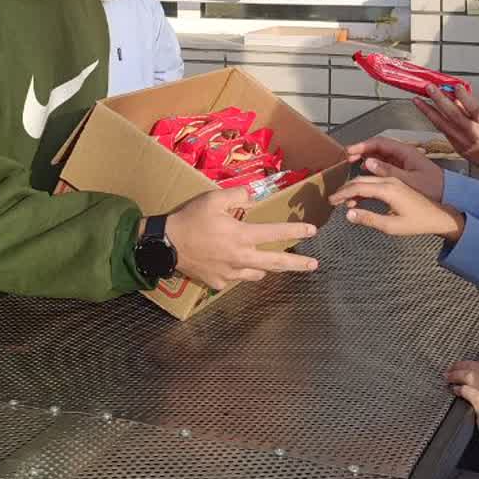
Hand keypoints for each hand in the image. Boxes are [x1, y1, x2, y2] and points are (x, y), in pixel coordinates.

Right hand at [166, 188, 320, 289]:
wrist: (165, 245)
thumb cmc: (190, 219)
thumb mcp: (213, 199)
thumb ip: (237, 195)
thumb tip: (253, 196)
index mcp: (242, 236)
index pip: (276, 233)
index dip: (296, 231)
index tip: (313, 231)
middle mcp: (241, 258)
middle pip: (277, 263)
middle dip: (298, 264)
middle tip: (314, 265)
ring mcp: (230, 274)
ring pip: (257, 273)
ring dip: (265, 267)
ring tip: (269, 263)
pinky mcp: (218, 283)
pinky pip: (235, 278)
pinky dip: (238, 272)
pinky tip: (232, 265)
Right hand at [330, 175, 464, 240]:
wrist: (442, 216)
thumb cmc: (419, 222)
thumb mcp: (393, 225)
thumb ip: (370, 219)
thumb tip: (348, 214)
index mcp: (389, 187)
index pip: (358, 184)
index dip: (343, 192)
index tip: (331, 200)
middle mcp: (390, 180)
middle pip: (361, 178)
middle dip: (345, 187)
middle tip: (332, 198)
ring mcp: (394, 181)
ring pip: (368, 178)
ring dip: (354, 186)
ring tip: (342, 201)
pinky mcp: (397, 185)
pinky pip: (376, 182)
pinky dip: (364, 189)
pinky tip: (357, 201)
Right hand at [344, 136, 444, 201]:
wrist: (450, 196)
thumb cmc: (434, 189)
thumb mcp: (409, 181)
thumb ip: (388, 171)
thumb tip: (368, 162)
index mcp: (406, 152)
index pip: (379, 143)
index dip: (362, 146)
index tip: (349, 152)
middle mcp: (404, 154)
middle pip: (377, 148)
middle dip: (361, 151)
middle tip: (347, 158)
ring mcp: (403, 162)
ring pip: (379, 156)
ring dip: (365, 159)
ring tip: (352, 165)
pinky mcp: (404, 171)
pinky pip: (384, 165)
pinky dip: (373, 167)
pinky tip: (366, 173)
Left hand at [413, 83, 478, 177]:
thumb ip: (474, 108)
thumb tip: (458, 95)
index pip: (473, 109)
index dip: (464, 97)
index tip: (456, 86)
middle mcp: (472, 136)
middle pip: (453, 116)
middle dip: (439, 101)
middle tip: (429, 88)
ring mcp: (463, 144)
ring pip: (444, 126)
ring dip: (429, 112)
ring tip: (418, 100)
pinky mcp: (458, 148)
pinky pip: (445, 132)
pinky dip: (436, 121)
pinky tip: (428, 113)